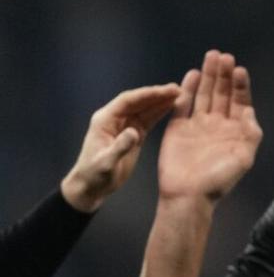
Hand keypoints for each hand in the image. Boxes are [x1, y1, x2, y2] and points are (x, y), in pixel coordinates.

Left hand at [60, 83, 180, 212]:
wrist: (91, 187)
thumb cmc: (95, 175)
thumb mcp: (106, 163)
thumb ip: (120, 147)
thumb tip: (134, 132)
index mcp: (105, 120)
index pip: (127, 101)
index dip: (147, 95)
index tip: (165, 91)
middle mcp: (115, 118)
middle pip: (138, 101)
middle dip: (157, 95)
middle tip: (178, 89)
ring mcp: (125, 126)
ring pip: (145, 109)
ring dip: (161, 101)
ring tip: (180, 95)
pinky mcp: (134, 134)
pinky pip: (148, 120)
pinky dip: (160, 113)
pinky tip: (173, 108)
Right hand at [157, 50, 261, 203]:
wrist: (189, 195)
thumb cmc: (219, 180)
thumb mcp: (244, 158)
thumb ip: (251, 134)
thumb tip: (250, 111)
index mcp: (235, 131)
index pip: (240, 102)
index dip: (240, 86)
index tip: (240, 69)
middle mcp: (217, 124)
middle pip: (222, 94)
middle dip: (224, 75)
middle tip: (224, 56)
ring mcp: (198, 125)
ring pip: (205, 95)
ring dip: (208, 77)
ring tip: (212, 57)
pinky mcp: (178, 127)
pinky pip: (184, 104)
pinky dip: (188, 89)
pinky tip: (193, 74)